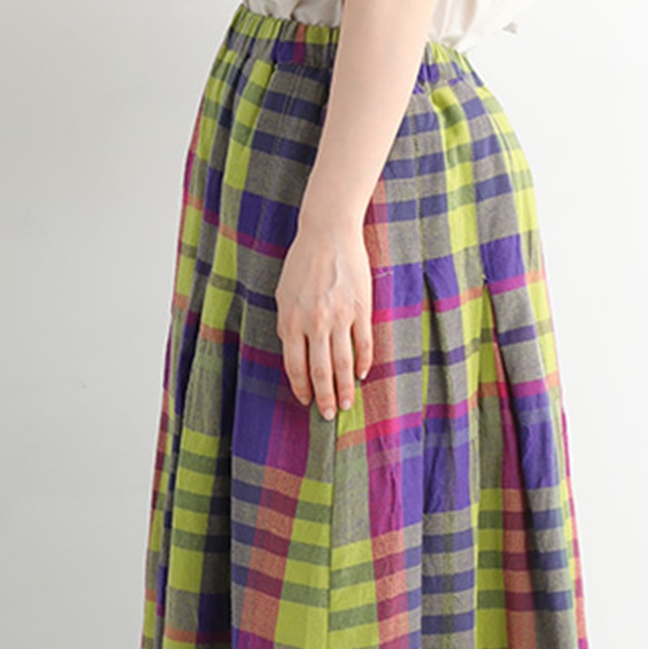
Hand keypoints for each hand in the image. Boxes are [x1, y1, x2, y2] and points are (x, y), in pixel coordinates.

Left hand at [274, 216, 374, 418]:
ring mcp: (339, 316)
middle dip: (324, 397)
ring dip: (345, 388)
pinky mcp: (360, 308)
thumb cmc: (303, 262)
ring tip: (347, 404)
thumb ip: (287, 324)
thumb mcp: (283, 293)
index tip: (306, 402)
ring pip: (342, 363)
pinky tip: (362, 375)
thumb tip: (294, 352)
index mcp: (291, 320)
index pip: (295, 365)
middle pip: (319, 371)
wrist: (328, 232)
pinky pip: (363, 343)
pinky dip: (364, 362)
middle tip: (329, 415)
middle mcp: (314, 322)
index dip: (300, 387)